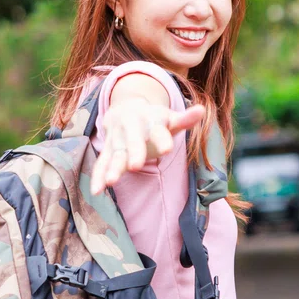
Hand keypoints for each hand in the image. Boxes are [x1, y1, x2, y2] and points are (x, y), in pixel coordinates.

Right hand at [90, 99, 205, 194]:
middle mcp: (131, 128)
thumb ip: (185, 119)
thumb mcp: (169, 118)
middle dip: (134, 152)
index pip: (157, 130)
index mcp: (150, 120)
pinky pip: (101, 163)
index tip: (167, 149)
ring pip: (115, 154)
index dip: (162, 139)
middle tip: (137, 166)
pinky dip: (98, 176)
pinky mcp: (107, 150)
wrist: (125, 108)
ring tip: (112, 182)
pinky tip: (96, 191)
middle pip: (133, 140)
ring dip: (113, 168)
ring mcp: (117, 139)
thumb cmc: (155, 119)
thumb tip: (202, 110)